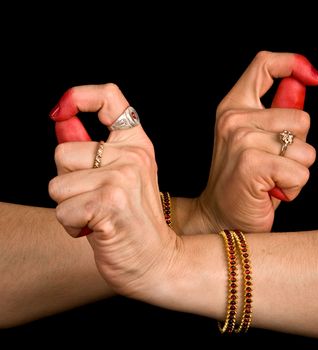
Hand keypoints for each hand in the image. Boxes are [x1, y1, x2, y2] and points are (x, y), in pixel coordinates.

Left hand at [49, 84, 177, 300]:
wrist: (157, 260)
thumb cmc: (134, 221)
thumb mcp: (118, 178)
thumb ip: (88, 149)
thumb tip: (61, 121)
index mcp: (136, 145)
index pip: (110, 97)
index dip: (79, 96)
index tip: (62, 110)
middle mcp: (132, 155)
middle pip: (63, 153)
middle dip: (68, 181)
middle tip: (95, 199)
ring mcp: (122, 177)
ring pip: (57, 185)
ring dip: (69, 206)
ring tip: (96, 216)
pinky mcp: (108, 203)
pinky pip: (62, 210)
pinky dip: (72, 226)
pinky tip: (96, 230)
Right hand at [182, 51, 317, 233]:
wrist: (219, 214)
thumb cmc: (242, 179)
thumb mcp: (254, 139)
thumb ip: (275, 112)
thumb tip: (303, 84)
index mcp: (233, 107)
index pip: (264, 64)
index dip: (293, 63)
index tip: (313, 79)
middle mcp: (234, 119)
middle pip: (301, 118)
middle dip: (298, 146)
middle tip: (274, 162)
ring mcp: (241, 140)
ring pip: (304, 149)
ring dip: (296, 170)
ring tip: (271, 178)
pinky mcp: (252, 163)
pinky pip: (299, 172)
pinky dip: (293, 187)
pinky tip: (271, 190)